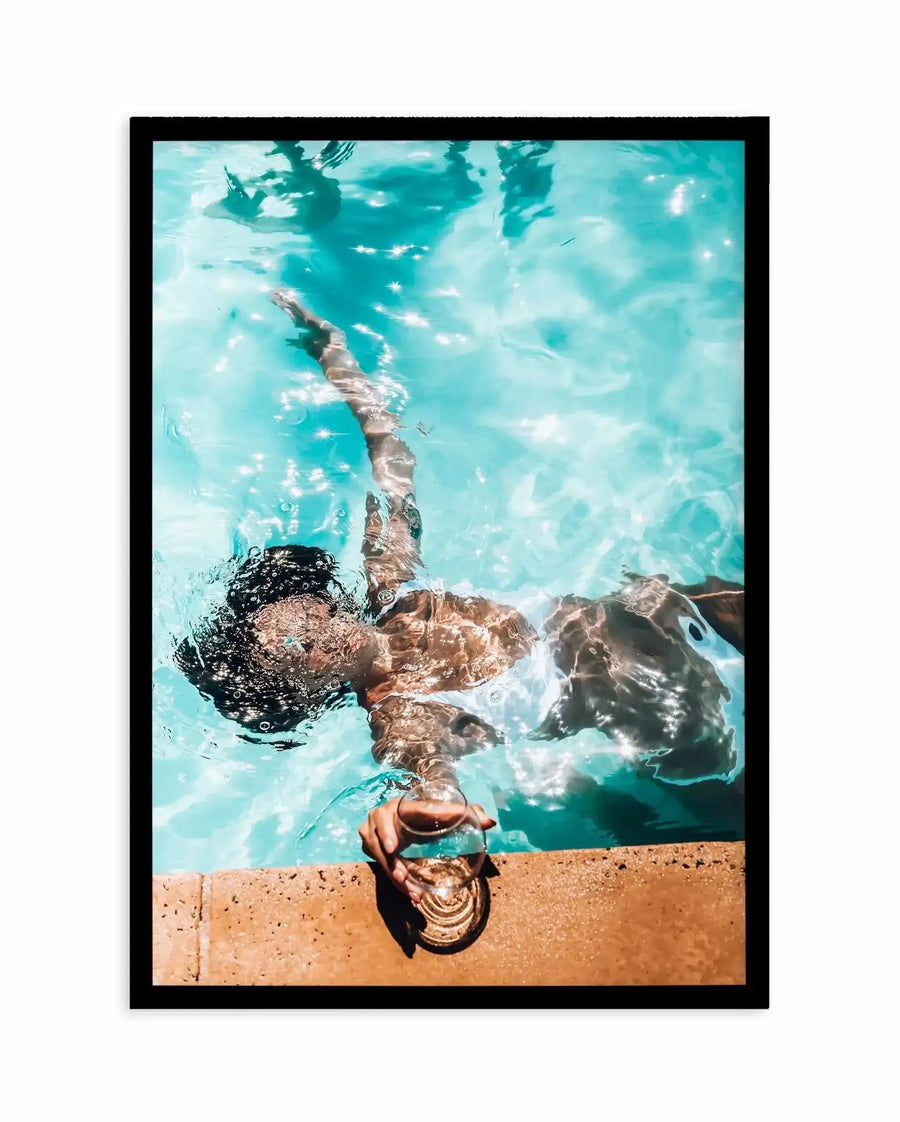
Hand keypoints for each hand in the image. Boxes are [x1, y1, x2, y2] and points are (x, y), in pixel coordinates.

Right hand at [358, 796, 495, 902]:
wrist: (405, 814)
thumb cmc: (427, 811)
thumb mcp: (443, 811)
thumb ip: (468, 814)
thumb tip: (491, 822)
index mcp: (399, 805)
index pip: (391, 817)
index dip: (388, 831)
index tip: (392, 848)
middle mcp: (380, 817)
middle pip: (379, 842)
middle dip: (389, 863)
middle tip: (402, 878)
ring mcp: (372, 833)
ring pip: (379, 858)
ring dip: (394, 877)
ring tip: (413, 893)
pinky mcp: (372, 847)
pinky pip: (380, 867)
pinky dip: (395, 882)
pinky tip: (412, 894)